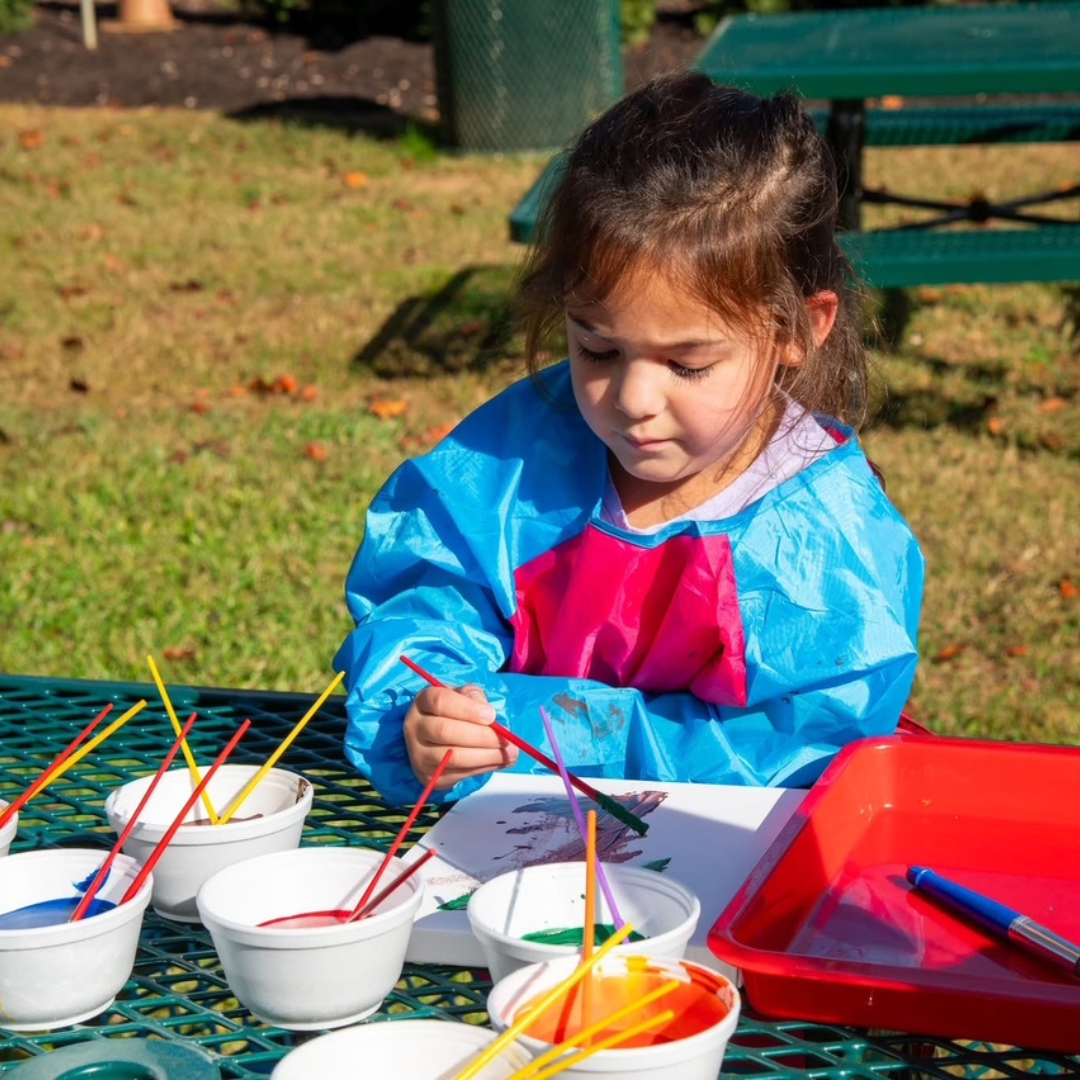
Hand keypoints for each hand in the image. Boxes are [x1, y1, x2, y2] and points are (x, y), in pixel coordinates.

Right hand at [403, 683, 517, 789]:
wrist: (436, 740)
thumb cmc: (454, 711)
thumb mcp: (463, 696)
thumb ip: (475, 698)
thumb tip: (491, 716)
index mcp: (423, 701)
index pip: (440, 701)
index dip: (467, 709)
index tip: (491, 715)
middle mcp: (415, 727)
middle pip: (446, 731)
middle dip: (481, 736)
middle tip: (506, 738)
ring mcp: (419, 755)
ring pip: (453, 757)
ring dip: (487, 756)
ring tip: (511, 752)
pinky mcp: (430, 776)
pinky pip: (460, 774)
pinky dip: (485, 768)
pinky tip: (501, 761)